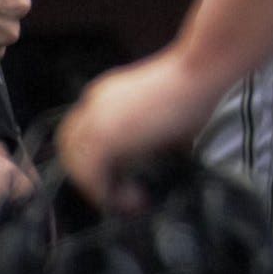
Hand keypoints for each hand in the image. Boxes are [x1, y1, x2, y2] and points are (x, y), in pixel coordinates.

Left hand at [56, 51, 223, 205]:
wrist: (202, 71)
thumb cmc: (196, 90)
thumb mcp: (164, 118)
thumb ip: (149, 141)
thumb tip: (155, 167)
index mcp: (104, 97)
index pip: (81, 136)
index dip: (96, 161)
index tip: (121, 180)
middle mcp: (93, 104)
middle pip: (71, 150)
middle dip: (92, 177)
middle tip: (121, 197)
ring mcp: (94, 119)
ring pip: (77, 166)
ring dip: (100, 189)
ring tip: (132, 202)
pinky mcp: (104, 136)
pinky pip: (92, 176)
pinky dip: (109, 194)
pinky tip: (137, 200)